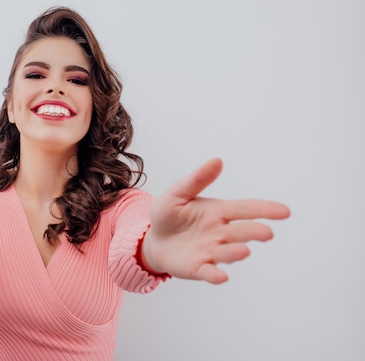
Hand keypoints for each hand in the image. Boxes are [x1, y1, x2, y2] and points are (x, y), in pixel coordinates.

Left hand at [143, 158, 289, 283]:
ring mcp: (211, 252)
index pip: (245, 210)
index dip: (265, 210)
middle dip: (254, 232)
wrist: (154, 239)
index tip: (285, 212)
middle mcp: (220, 233)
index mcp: (218, 212)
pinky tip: (221, 277)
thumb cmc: (169, 214)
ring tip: (244, 251)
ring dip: (236, 253)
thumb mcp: (178, 193)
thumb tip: (217, 161)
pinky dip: (215, 275)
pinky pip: (209, 272)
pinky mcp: (198, 268)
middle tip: (267, 233)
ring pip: (228, 253)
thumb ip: (197, 180)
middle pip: (241, 232)